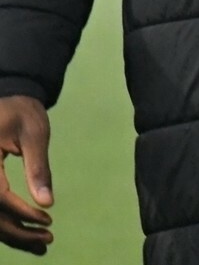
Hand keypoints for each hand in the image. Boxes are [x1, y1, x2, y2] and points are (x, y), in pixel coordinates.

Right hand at [0, 96, 51, 254]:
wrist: (9, 99)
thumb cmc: (22, 113)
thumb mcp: (35, 134)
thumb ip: (39, 167)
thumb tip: (47, 202)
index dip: (20, 211)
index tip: (47, 218)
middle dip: (16, 231)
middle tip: (47, 240)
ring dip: (11, 232)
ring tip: (41, 243)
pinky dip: (6, 222)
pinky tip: (26, 230)